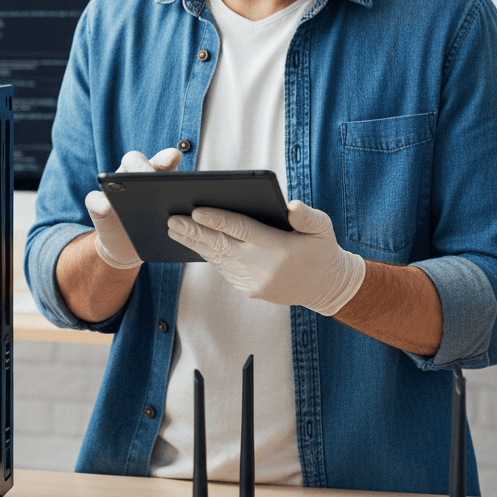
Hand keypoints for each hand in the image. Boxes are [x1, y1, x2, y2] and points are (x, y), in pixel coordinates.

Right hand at [85, 147, 181, 268]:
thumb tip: (188, 212)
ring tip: (130, 189)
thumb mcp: (169, 221)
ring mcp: (112, 190)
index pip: (161, 161)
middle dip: (142, 166)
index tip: (174, 156)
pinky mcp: (97, 205)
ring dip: (119, 178)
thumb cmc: (154, 227)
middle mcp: (132, 177)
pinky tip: (106, 207)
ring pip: (111, 175)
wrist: (128, 246)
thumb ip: (179, 212)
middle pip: (133, 161)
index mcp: (155, 177)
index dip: (166, 157)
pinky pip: (93, 199)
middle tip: (150, 175)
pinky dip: (99, 202)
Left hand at [166, 199, 365, 315]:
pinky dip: (207, 255)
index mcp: (279, 249)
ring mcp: (254, 282)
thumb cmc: (320, 250)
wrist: (325, 287)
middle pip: (221, 246)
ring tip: (174, 229)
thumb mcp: (323, 228)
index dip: (218, 220)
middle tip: (171, 220)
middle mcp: (263, 267)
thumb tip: (290, 206)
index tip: (196, 210)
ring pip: (218, 259)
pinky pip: (223, 269)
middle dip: (194, 232)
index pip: (242, 230)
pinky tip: (193, 243)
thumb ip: (307, 217)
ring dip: (194, 243)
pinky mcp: (249, 290)